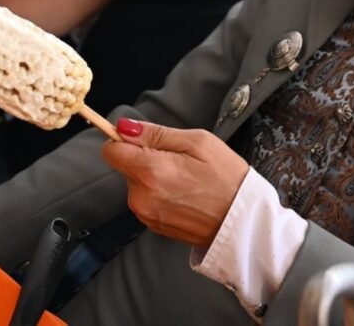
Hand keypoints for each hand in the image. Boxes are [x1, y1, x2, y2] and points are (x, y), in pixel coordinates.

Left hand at [101, 119, 249, 246]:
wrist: (243, 222)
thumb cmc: (227, 178)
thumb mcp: (198, 141)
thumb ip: (156, 133)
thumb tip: (124, 126)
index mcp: (150, 171)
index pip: (110, 150)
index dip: (124, 139)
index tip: (144, 139)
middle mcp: (141, 196)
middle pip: (125, 166)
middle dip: (145, 159)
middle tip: (179, 160)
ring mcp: (146, 214)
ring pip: (136, 184)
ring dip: (152, 178)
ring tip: (186, 179)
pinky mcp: (153, 226)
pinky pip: (146, 201)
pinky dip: (159, 195)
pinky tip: (184, 195)